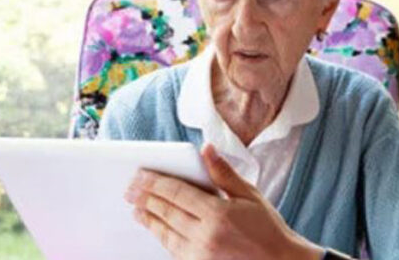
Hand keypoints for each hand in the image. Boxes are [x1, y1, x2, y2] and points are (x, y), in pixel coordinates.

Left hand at [124, 143, 323, 259]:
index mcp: (219, 213)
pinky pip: (174, 250)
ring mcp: (201, 255)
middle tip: (130, 189)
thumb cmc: (268, 229)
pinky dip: (162, 237)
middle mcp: (206, 236)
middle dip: (146, 199)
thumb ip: (223, 173)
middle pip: (166, 212)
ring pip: (166, 233)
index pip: (177, 193)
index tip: (140, 174)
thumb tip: (206, 149)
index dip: (156, 182)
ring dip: (149, 219)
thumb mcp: (250, 196)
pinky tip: (156, 228)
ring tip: (137, 208)